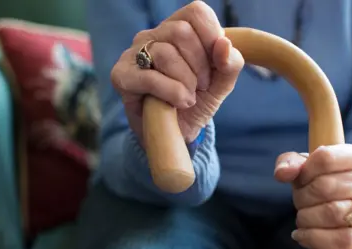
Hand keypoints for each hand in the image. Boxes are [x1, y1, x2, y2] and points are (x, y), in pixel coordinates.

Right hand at [111, 1, 243, 143]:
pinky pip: (150, 77)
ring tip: (189, 97)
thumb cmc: (195, 102)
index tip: (218, 62)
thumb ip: (230, 64)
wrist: (175, 133)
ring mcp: (134, 54)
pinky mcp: (122, 75)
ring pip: (165, 53)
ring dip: (186, 82)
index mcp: (177, 29)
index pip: (196, 12)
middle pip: (181, 31)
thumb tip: (224, 45)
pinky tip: (179, 103)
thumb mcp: (221, 84)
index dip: (212, 35)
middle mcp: (153, 35)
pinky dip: (172, 93)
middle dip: (200, 64)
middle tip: (202, 85)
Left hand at [274, 144, 351, 248]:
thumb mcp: (314, 165)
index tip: (301, 179)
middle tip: (300, 201)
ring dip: (306, 217)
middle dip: (302, 196)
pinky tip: (302, 235)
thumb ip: (292, 162)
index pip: (325, 157)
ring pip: (332, 212)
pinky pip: (343, 240)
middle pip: (325, 187)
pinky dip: (315, 239)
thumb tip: (282, 173)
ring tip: (302, 218)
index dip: (305, 171)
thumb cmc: (335, 181)